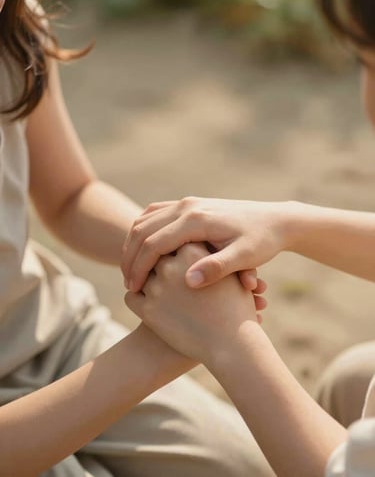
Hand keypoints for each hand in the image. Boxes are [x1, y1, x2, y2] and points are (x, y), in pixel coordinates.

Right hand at [122, 197, 288, 291]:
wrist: (275, 219)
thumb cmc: (262, 241)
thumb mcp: (245, 257)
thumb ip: (217, 268)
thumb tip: (188, 282)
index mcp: (196, 219)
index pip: (154, 243)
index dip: (139, 268)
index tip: (132, 290)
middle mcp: (187, 206)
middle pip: (142, 230)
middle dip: (130, 258)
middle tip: (128, 284)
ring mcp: (186, 203)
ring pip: (144, 220)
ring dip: (133, 245)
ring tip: (131, 271)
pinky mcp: (189, 205)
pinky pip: (155, 215)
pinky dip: (143, 233)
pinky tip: (144, 253)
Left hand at [125, 243, 257, 363]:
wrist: (232, 345)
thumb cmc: (236, 308)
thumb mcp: (228, 274)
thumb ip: (210, 256)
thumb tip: (196, 244)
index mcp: (192, 251)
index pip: (173, 240)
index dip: (174, 248)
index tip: (175, 255)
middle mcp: (171, 266)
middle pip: (155, 256)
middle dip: (157, 263)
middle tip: (160, 270)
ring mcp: (158, 288)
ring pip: (140, 275)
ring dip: (144, 280)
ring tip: (155, 288)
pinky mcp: (148, 311)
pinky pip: (131, 297)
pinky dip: (137, 299)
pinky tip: (148, 303)